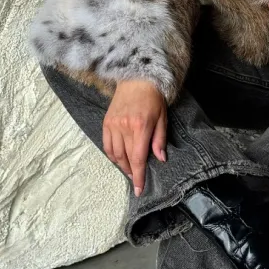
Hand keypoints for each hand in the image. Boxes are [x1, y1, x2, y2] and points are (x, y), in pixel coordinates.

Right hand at [102, 80, 167, 197]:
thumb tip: (160, 159)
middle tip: (136, 179)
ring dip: (122, 165)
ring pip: (115, 154)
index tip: (139, 189)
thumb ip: (160, 139)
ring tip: (129, 170)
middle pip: (126, 158)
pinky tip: (119, 159)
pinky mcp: (106, 122)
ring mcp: (113, 124)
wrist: (137, 78)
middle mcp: (125, 127)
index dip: (139, 175)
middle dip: (131, 172)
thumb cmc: (153, 98)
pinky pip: (106, 145)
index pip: (138, 157)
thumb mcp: (162, 117)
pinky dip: (112, 155)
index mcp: (141, 126)